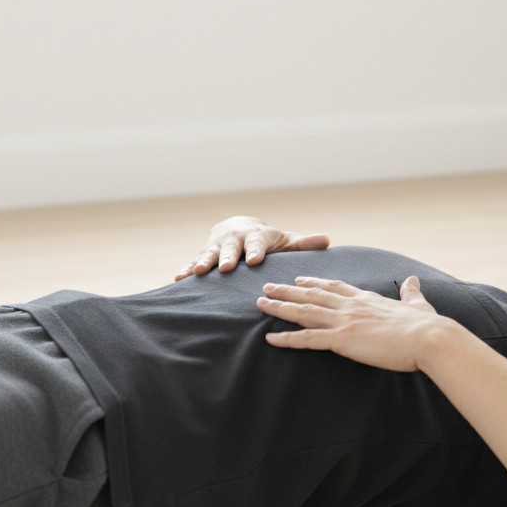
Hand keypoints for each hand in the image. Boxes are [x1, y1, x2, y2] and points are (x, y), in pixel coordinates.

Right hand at [175, 216, 329, 279]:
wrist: (238, 228)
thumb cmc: (268, 241)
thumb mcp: (285, 241)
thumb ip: (303, 244)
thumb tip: (327, 241)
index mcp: (256, 237)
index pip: (258, 244)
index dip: (257, 250)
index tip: (256, 259)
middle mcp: (234, 240)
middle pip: (231, 248)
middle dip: (228, 256)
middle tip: (226, 267)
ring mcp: (216, 247)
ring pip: (209, 254)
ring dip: (204, 262)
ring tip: (199, 272)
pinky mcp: (203, 256)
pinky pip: (194, 262)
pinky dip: (187, 269)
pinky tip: (179, 278)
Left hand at [257, 275, 442, 372]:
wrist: (428, 337)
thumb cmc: (426, 325)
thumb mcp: (418, 304)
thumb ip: (411, 293)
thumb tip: (413, 280)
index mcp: (367, 299)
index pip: (335, 287)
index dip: (315, 282)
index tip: (300, 279)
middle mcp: (351, 306)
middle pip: (312, 295)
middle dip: (287, 291)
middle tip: (268, 287)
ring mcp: (344, 321)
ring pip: (304, 311)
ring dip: (280, 307)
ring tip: (260, 303)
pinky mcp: (342, 339)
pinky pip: (307, 338)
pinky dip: (287, 338)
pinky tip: (270, 338)